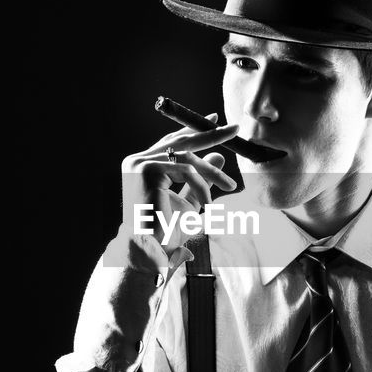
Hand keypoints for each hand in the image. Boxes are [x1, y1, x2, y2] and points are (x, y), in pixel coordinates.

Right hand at [120, 114, 239, 252]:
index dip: (193, 132)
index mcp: (141, 165)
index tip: (215, 120)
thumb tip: (219, 155)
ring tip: (230, 186)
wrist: (151, 250)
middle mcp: (137, 161)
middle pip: (179, 142)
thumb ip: (201, 178)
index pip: (170, 142)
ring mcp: (140, 164)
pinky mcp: (148, 171)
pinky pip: (186, 171)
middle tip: (234, 128)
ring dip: (212, 172)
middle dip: (209, 134)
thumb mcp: (190, 199)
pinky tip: (208, 202)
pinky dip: (202, 186)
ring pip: (187, 158)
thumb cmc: (166, 231)